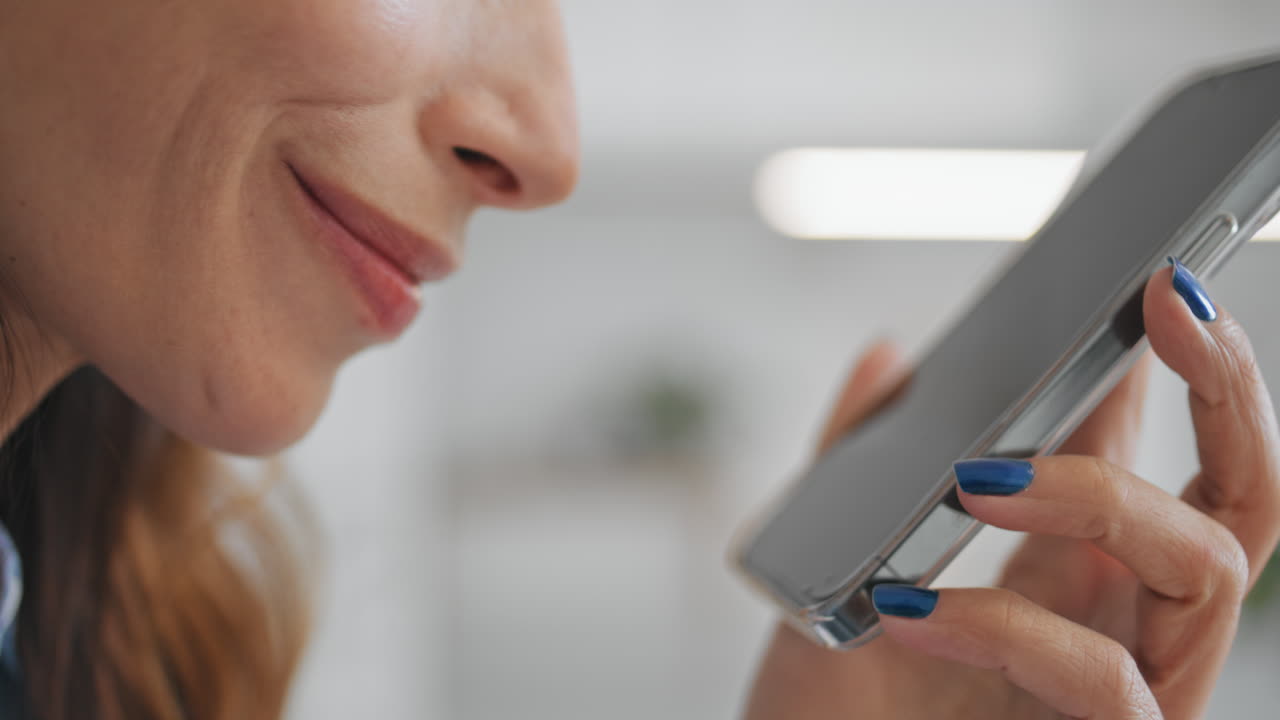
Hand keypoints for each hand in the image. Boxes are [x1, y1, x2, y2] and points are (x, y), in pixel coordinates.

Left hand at [744, 262, 1279, 718]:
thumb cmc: (825, 708)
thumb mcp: (832, 562)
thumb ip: (860, 459)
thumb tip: (892, 357)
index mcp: (1067, 571)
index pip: (1159, 453)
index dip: (1176, 364)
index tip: (1156, 278)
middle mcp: (1117, 621)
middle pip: (1243, 500)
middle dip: (1228, 390)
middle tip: (1170, 303)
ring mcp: (1125, 691)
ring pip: (1206, 568)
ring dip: (1096, 495)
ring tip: (972, 478)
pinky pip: (1109, 681)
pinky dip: (1013, 629)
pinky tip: (914, 611)